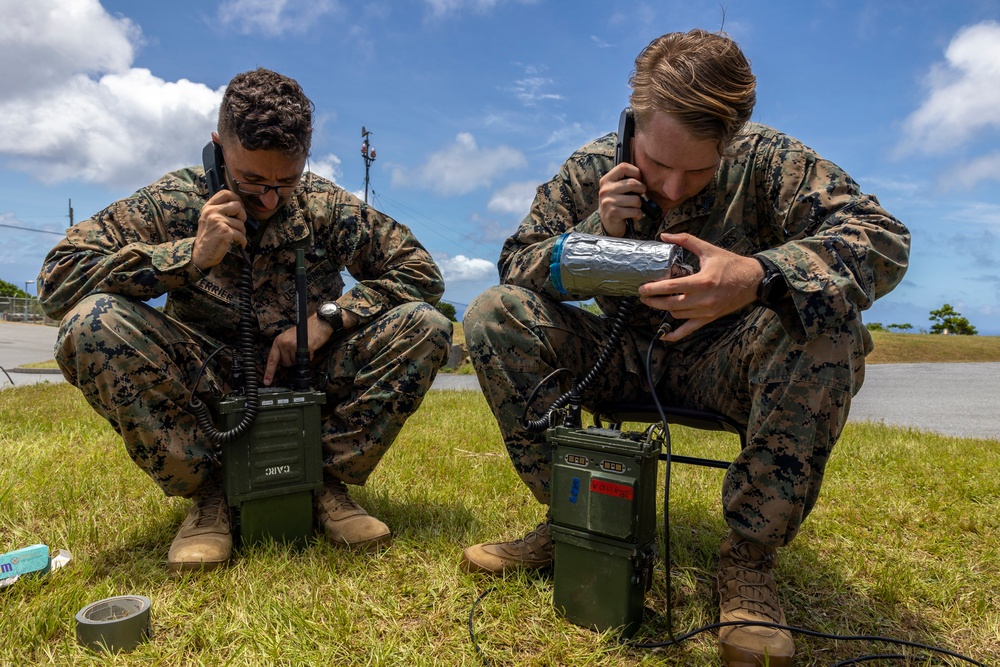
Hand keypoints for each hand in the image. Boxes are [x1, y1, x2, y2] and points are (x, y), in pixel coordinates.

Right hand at [193, 190, 248, 269]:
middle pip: (238, 206)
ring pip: (241, 223)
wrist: (201, 254)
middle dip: (242, 217)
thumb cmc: (209, 237)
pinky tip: (238, 244)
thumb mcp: (210, 219)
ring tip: (233, 237)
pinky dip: (242, 241)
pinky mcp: (224, 232)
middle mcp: (212, 212)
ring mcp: (218, 221)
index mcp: (209, 207)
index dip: (236, 198)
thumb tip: (239, 203)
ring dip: (241, 232)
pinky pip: (241, 234)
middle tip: (237, 225)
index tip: (239, 207)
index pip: (225, 193)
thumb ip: (220, 210)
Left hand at [263, 315, 333, 385]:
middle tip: (298, 351)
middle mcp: (283, 343)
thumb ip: (283, 350)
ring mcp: (292, 346)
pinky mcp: (302, 348)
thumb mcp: (289, 338)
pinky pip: (303, 361)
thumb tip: (282, 363)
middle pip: (285, 363)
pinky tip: (309, 349)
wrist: (318, 324)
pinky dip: (308, 358)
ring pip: (294, 363)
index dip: (269, 372)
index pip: (272, 359)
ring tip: (304, 348)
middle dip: (292, 361)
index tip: (267, 381)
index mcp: (278, 341)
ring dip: (300, 359)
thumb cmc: (306, 331)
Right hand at [598, 162, 645, 237]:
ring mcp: (608, 202)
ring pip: (636, 199)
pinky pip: (634, 211)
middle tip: (641, 194)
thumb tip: (643, 173)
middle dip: (642, 189)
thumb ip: (625, 180)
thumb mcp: (616, 189)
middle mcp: (605, 190)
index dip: (636, 172)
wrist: (609, 223)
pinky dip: (638, 214)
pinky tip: (634, 215)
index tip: (639, 179)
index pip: (623, 167)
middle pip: (632, 183)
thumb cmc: (617, 203)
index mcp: (606, 180)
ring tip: (635, 207)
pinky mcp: (613, 213)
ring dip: (639, 205)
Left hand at [637, 233, 763, 340]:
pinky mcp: (709, 318)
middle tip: (643, 295)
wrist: (753, 281)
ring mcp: (706, 311)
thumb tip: (665, 236)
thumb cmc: (731, 264)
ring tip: (654, 301)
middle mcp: (703, 299)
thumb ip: (686, 241)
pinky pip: (688, 329)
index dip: (653, 289)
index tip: (642, 288)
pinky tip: (663, 335)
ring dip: (663, 309)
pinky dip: (675, 334)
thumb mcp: (708, 250)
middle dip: (653, 301)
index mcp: (702, 281)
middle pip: (670, 304)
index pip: (671, 287)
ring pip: (676, 315)